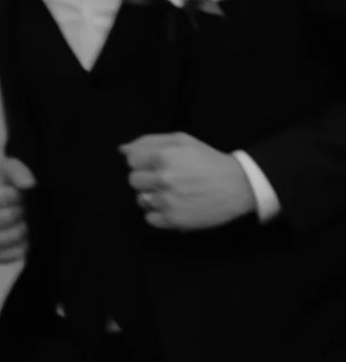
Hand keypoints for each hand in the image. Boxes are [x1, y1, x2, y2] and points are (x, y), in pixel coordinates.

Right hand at [0, 154, 35, 266]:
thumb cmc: (11, 186)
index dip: (0, 198)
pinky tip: (26, 241)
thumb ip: (18, 171)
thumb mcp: (12, 171)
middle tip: (25, 210)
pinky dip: (15, 251)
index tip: (19, 194)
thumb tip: (28, 185)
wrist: (20, 206)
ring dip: (14, 234)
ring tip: (27, 225)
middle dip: (10, 216)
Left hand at [122, 132, 253, 231]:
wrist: (239, 185)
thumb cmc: (208, 160)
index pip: (132, 161)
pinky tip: (175, 206)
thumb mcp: (183, 141)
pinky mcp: (173, 220)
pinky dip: (159, 214)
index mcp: (165, 156)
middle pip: (133, 181)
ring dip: (153, 197)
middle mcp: (164, 179)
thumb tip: (122, 150)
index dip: (144, 162)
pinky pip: (150, 219)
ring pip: (140, 200)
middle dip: (147, 179)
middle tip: (168, 179)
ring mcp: (168, 201)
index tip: (158, 165)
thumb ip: (149, 142)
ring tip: (174, 193)